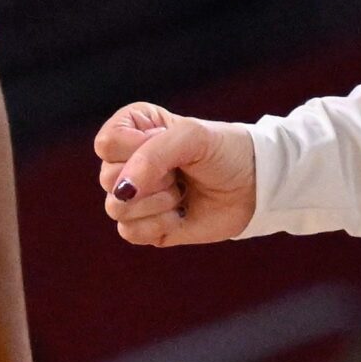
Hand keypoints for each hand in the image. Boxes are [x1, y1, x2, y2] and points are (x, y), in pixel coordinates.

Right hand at [92, 103, 256, 245]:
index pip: (106, 145)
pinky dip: (158, 225)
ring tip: (181, 192)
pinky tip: (180, 215)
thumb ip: (152, 155)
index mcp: (132, 129)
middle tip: (180, 173)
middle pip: (107, 178)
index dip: (136, 150)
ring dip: (157, 203)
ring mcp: (135, 196)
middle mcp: (128, 161)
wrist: (254, 186)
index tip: (167, 145)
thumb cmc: (224, 151)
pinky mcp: (146, 226)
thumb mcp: (191, 137)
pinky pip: (129, 232)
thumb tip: (122, 191)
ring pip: (116, 208)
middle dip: (152, 180)